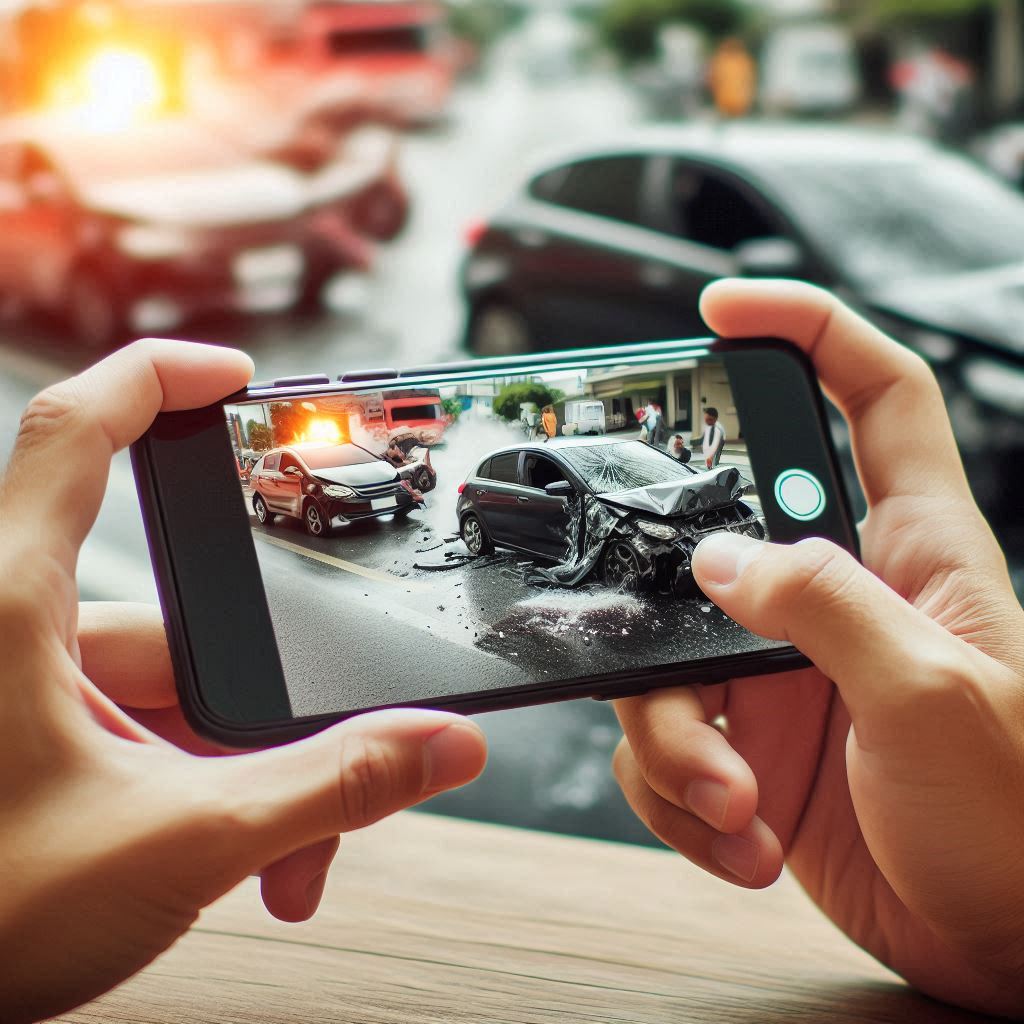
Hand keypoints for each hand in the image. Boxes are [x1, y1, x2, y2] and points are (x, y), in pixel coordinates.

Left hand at [0, 340, 486, 1023]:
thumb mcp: (181, 843)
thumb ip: (328, 788)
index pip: (74, 432)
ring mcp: (28, 690)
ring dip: (240, 772)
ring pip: (173, 697)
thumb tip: (436, 746)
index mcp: (12, 606)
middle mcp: (15, 630)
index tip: (235, 374)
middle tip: (307, 777)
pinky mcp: (40, 742)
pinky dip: (200, 789)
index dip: (157, 377)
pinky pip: (143, 737)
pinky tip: (236, 860)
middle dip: (261, 711)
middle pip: (182, 623)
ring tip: (277, 855)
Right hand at [613, 280, 1023, 1015]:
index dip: (807, 329)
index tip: (724, 307)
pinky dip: (682, 795)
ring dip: (675, 742)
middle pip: (712, 540)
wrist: (1005, 950)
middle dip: (670, 603)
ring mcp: (780, 672)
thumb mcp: (934, 698)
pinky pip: (668, 741)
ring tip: (735, 802)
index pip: (872, 396)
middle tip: (680, 662)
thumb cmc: (1018, 824)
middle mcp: (833, 600)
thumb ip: (825, 607)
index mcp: (911, 552)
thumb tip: (723, 557)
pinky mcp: (749, 740)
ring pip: (667, 658)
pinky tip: (739, 837)